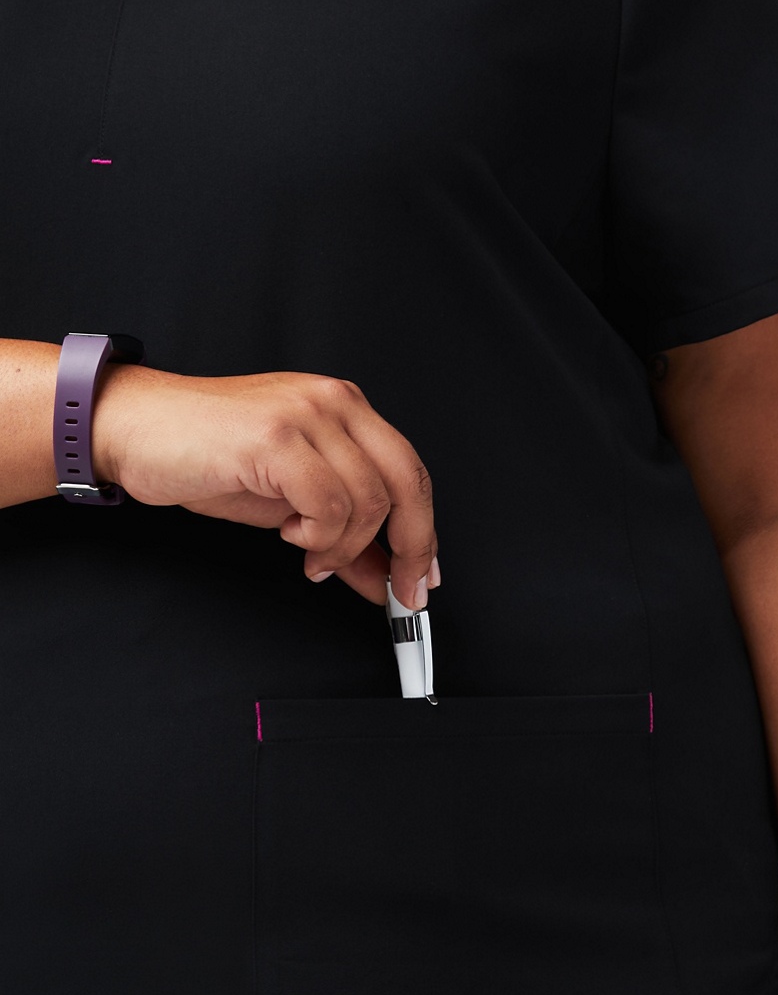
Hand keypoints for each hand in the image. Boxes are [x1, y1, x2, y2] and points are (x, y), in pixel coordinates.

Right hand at [91, 362, 438, 607]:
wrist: (137, 429)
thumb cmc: (207, 456)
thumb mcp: (291, 504)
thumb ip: (344, 534)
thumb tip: (384, 576)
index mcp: (344, 408)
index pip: (409, 471)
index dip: (424, 531)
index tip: (422, 577)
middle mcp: (333, 402)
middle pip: (406, 482)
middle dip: (409, 548)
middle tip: (397, 591)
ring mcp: (307, 415)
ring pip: (368, 501)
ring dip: (342, 547)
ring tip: (308, 553)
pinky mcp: (278, 438)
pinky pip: (329, 504)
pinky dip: (317, 537)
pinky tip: (290, 536)